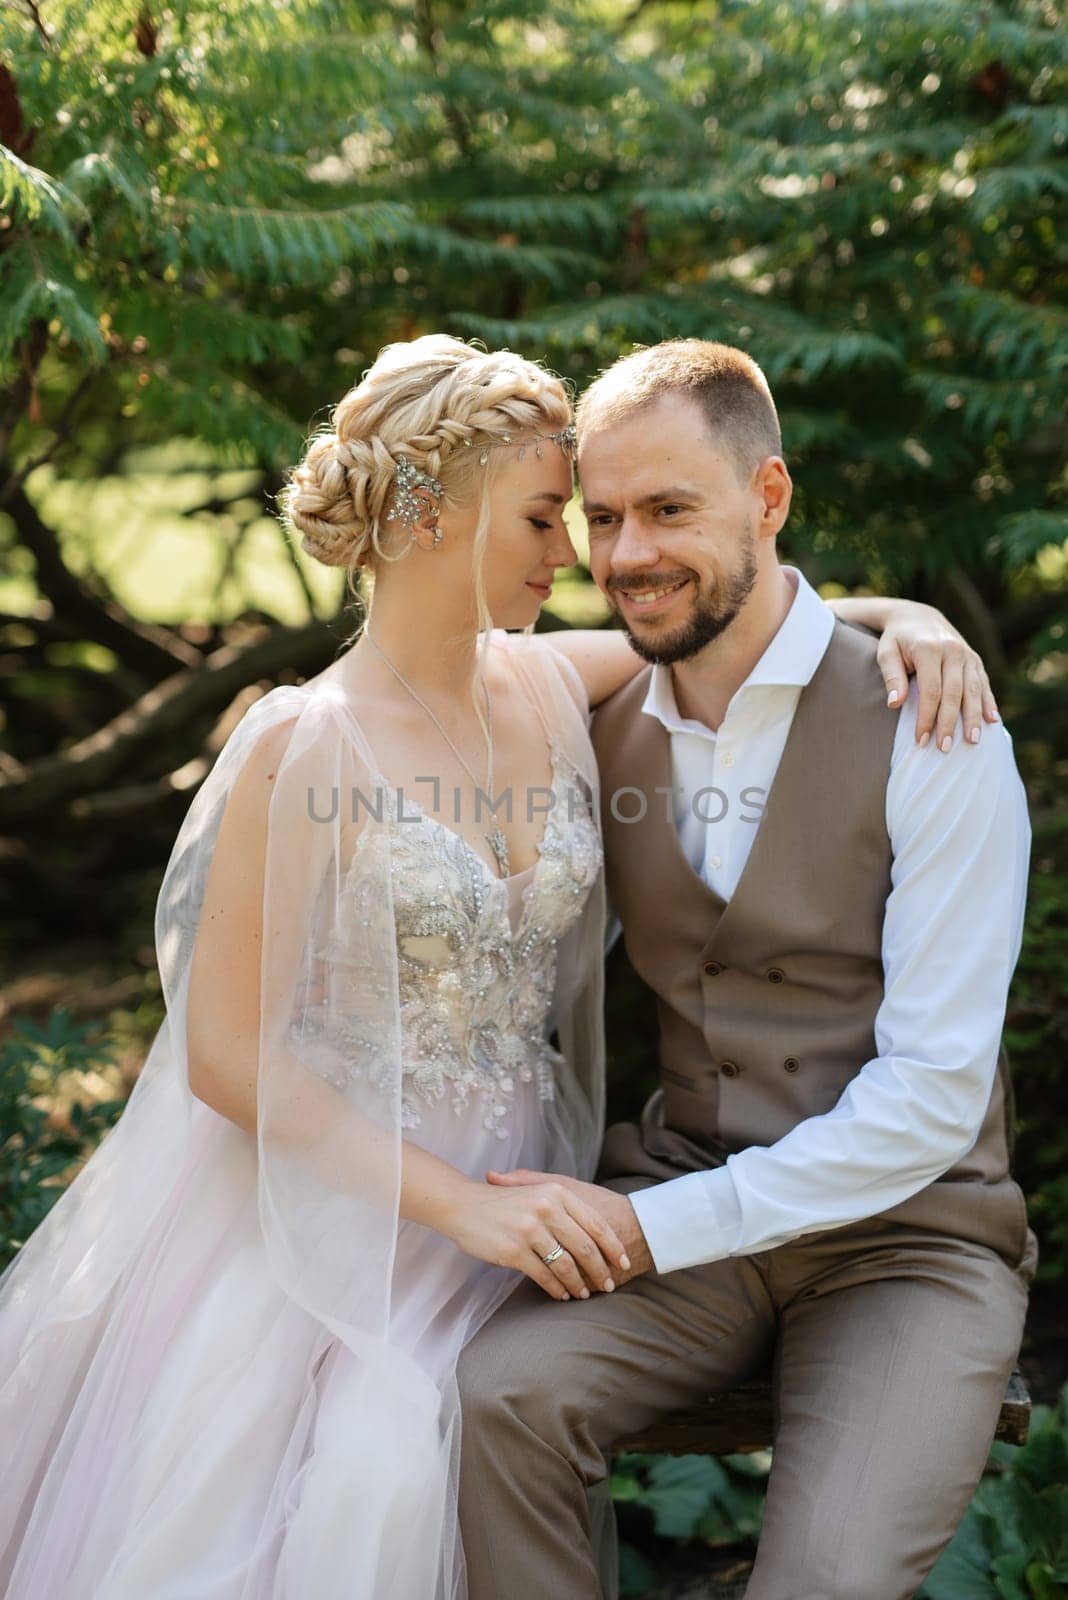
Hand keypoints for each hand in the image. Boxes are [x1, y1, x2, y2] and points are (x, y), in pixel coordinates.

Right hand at [440, 1175, 630, 1302]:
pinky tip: (561, 1294)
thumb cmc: (501, 1201)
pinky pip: (544, 1276)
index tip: (623, 1263)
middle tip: (608, 1285)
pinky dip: (557, 1289)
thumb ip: (562, 1206)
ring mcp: (530, 1230)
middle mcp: (546, 1208)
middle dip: (600, 1270)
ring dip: (579, 1284)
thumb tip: (593, 1234)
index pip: (595, 1223)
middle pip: (585, 1247)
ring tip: (583, 1293)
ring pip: (566, 1265)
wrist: (462, 1205)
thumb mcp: (535, 1191)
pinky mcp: (514, 1251)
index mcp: (556, 1192)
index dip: (613, 1246)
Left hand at [877, 602, 998, 750]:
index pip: (930, 690)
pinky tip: (992, 721)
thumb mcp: (886, 653)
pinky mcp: (975, 659)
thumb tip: (895, 704)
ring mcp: (967, 654)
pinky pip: (984, 683)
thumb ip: (891, 676)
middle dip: (950, 723)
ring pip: (973, 690)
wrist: (917, 617)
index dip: (926, 717)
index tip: (921, 740)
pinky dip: (988, 702)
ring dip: (973, 717)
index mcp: (929, 649)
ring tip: (972, 741)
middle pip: (954, 693)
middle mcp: (953, 650)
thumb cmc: (897, 640)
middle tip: (944, 748)